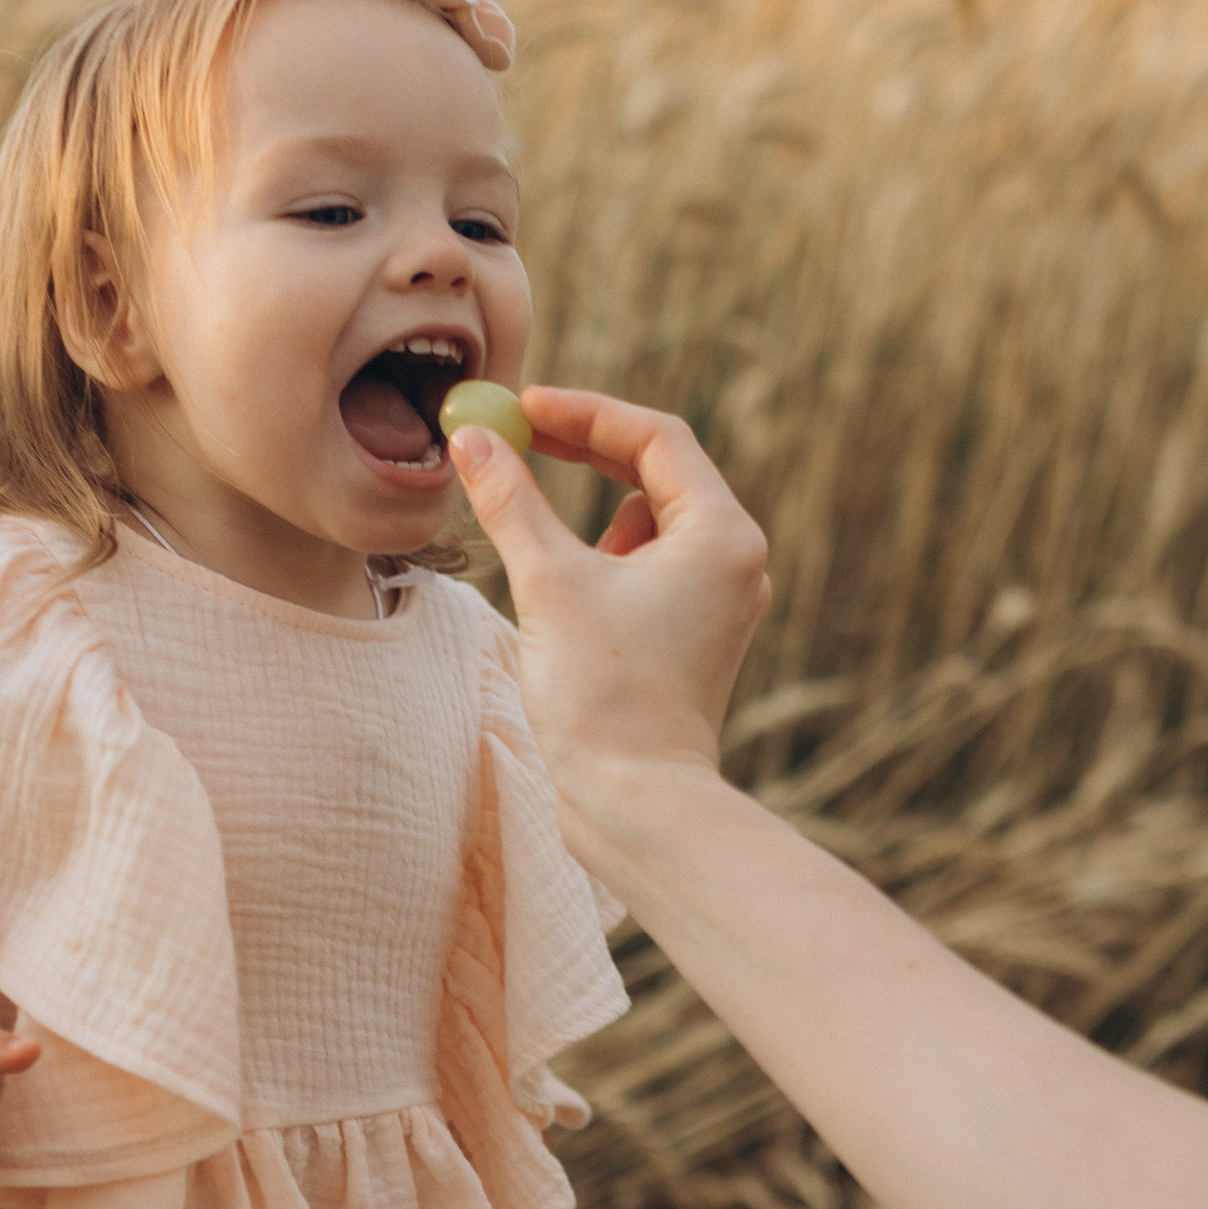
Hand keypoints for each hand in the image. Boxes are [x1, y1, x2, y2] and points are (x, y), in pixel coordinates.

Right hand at [447, 389, 771, 854]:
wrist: (637, 804)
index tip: (522, 404)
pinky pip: (647, 570)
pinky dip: (601, 563)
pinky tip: (564, 604)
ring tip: (545, 561)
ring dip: (589, 518)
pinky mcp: (693, 636)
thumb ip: (511, 502)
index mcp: (723, 534)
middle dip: (584, 453)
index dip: (585, 413)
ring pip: (648, 524)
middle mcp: (735, 561)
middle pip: (656, 472)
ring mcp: (718, 601)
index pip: (656, 437)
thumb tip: (472, 439)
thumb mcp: (548, 584)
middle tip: (515, 434)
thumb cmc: (605, 697)